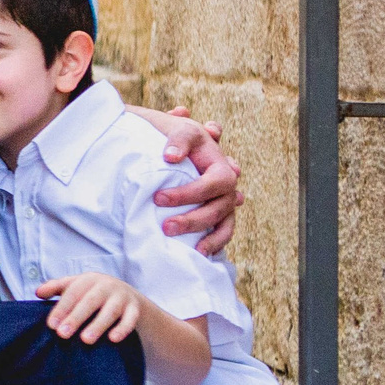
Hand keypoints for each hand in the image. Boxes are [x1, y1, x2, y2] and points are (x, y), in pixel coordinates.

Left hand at [36, 272, 143, 344]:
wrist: (126, 294)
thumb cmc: (91, 292)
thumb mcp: (75, 286)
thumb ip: (56, 288)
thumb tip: (38, 293)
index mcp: (88, 280)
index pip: (72, 294)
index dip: (61, 309)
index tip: (51, 326)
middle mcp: (105, 286)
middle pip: (89, 302)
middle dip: (76, 318)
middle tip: (62, 334)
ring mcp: (121, 297)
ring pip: (110, 311)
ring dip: (98, 325)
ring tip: (86, 340)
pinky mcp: (134, 309)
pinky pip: (130, 319)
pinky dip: (123, 329)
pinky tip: (113, 339)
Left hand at [135, 105, 242, 255]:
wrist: (160, 144)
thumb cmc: (170, 136)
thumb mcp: (174, 129)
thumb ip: (178, 138)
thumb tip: (172, 157)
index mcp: (220, 164)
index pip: (217, 182)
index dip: (191, 193)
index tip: (159, 198)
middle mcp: (225, 185)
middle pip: (220, 206)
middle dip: (194, 218)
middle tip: (166, 226)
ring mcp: (222, 201)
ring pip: (225, 223)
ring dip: (210, 237)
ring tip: (195, 250)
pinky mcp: (215, 215)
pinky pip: (222, 233)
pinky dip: (214, 244)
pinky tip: (199, 255)